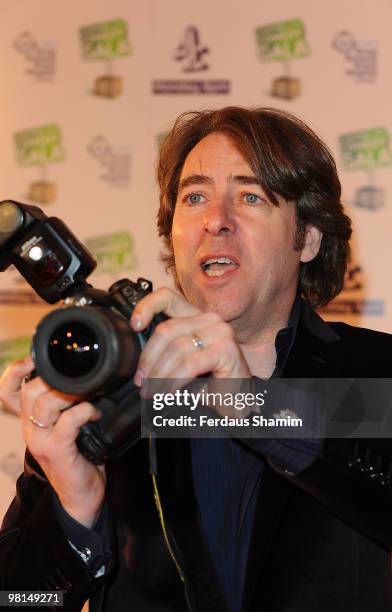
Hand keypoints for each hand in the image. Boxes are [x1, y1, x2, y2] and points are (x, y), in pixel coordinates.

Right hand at [0, 359, 104, 527]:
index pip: (7, 391)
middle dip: (54, 379)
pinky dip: (85, 411)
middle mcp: (30, 429)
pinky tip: (96, 413)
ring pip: (45, 404)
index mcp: (29, 420)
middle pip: (29, 391)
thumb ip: (65, 404)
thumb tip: (85, 377)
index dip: (16, 371)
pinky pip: (68, 421)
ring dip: (70, 394)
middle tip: (77, 380)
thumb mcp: (66, 426)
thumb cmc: (78, 455)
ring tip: (88, 395)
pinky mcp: (57, 450)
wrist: (81, 495)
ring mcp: (40, 440)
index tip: (34, 359)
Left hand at [130, 287, 250, 393]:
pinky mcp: (226, 350)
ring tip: (151, 391)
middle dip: (148, 359)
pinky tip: (167, 392)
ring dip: (159, 375)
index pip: (168, 297)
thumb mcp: (181, 362)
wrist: (235, 400)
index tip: (134, 326)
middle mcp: (209, 320)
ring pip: (176, 348)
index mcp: (195, 317)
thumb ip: (164, 353)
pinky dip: (173, 381)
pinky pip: (190, 364)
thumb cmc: (208, 382)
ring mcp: (220, 333)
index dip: (147, 306)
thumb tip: (139, 361)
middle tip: (141, 381)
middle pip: (166, 330)